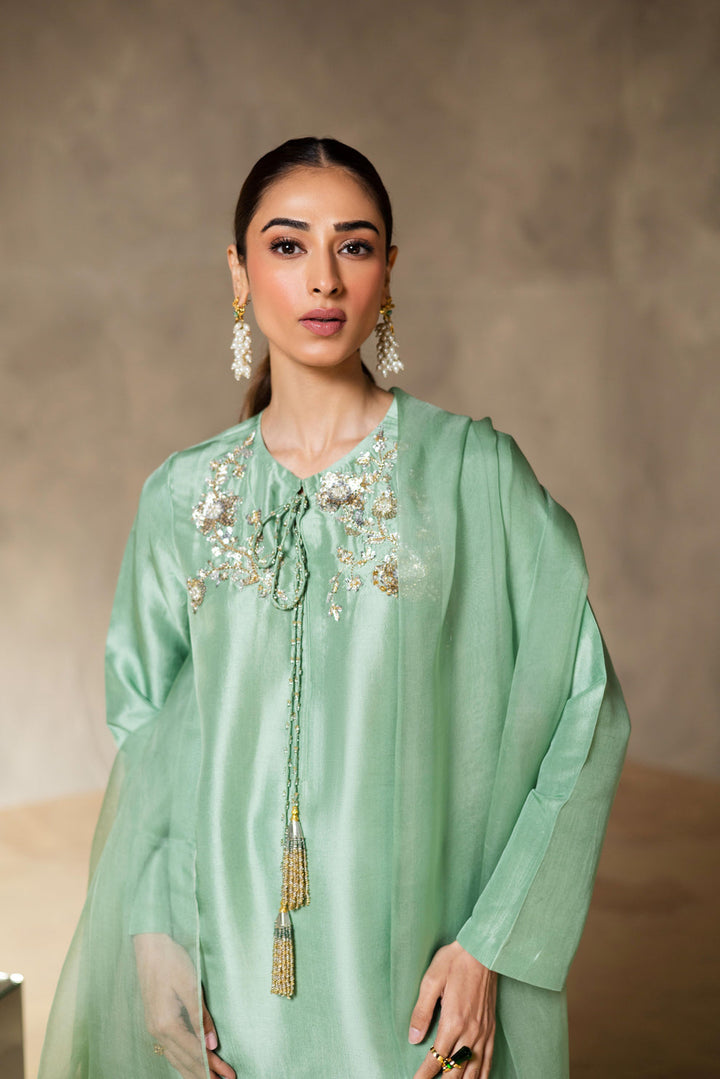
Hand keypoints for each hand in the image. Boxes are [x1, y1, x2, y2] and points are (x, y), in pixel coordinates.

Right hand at [133, 932, 235, 1078]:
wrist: (150, 944)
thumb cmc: (171, 960)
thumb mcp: (191, 985)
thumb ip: (201, 1017)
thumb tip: (211, 1045)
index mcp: (167, 1024)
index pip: (194, 1053)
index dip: (212, 1066)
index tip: (229, 1076)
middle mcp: (158, 1030)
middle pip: (185, 1060)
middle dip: (205, 1074)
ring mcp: (154, 1027)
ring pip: (175, 1057)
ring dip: (193, 1070)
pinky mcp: (155, 1020)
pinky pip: (170, 1048)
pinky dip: (182, 1060)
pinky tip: (188, 1065)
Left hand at [408, 941, 496, 1078]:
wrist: (483, 950)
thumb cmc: (455, 961)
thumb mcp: (431, 980)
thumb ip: (422, 1011)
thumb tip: (413, 1037)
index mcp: (453, 1021)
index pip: (436, 1058)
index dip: (424, 1075)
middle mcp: (470, 1031)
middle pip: (455, 1070)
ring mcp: (483, 1031)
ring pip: (473, 1070)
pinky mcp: (491, 1028)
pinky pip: (488, 1060)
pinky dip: (482, 1075)